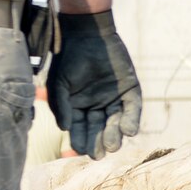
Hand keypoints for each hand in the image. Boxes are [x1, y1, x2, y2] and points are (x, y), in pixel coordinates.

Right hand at [47, 12, 141, 157]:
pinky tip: (128, 131)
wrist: (87, 36)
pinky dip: (131, 120)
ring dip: (114, 135)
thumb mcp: (58, 85)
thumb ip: (61, 107)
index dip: (80, 140)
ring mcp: (114, 99)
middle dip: (98, 141)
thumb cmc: (68, 60)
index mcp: (78, 108)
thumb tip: (64, 129)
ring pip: (115, 122)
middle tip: (99, 154)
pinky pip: (132, 109)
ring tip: (112, 146)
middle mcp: (96, 106)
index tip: (81, 151)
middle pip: (98, 129)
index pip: (80, 129)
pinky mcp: (131, 91)